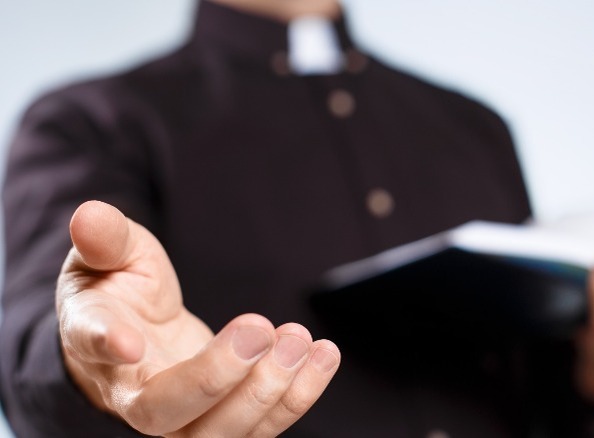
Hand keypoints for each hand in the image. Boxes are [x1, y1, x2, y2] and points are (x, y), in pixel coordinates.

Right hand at [56, 201, 340, 436]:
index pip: (94, 349)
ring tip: (300, 339)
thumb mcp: (107, 258)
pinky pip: (261, 428)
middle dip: (218, 376)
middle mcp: (134, 396)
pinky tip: (323, 356)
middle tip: (260, 328)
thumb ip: (105, 240)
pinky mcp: (223, 421)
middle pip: (166, 413)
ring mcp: (182, 420)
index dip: (109, 345)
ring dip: (269, 391)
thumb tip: (89, 214)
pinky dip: (297, 396)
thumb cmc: (117, 294)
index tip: (130, 340)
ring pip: (221, 434)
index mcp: (97, 345)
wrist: (134, 337)